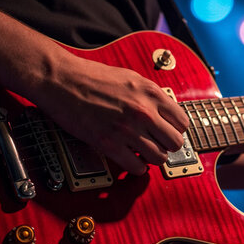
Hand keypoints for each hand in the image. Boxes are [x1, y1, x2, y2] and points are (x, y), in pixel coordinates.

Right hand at [29, 55, 188, 174]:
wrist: (61, 79)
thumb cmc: (91, 76)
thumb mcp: (131, 78)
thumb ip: (151, 96)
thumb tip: (165, 112)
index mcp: (151, 94)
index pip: (183, 123)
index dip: (176, 130)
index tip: (168, 132)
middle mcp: (143, 112)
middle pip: (175, 143)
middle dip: (168, 146)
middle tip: (158, 144)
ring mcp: (127, 129)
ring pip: (159, 158)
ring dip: (153, 158)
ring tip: (144, 152)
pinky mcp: (109, 144)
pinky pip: (136, 167)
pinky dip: (137, 167)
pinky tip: (131, 160)